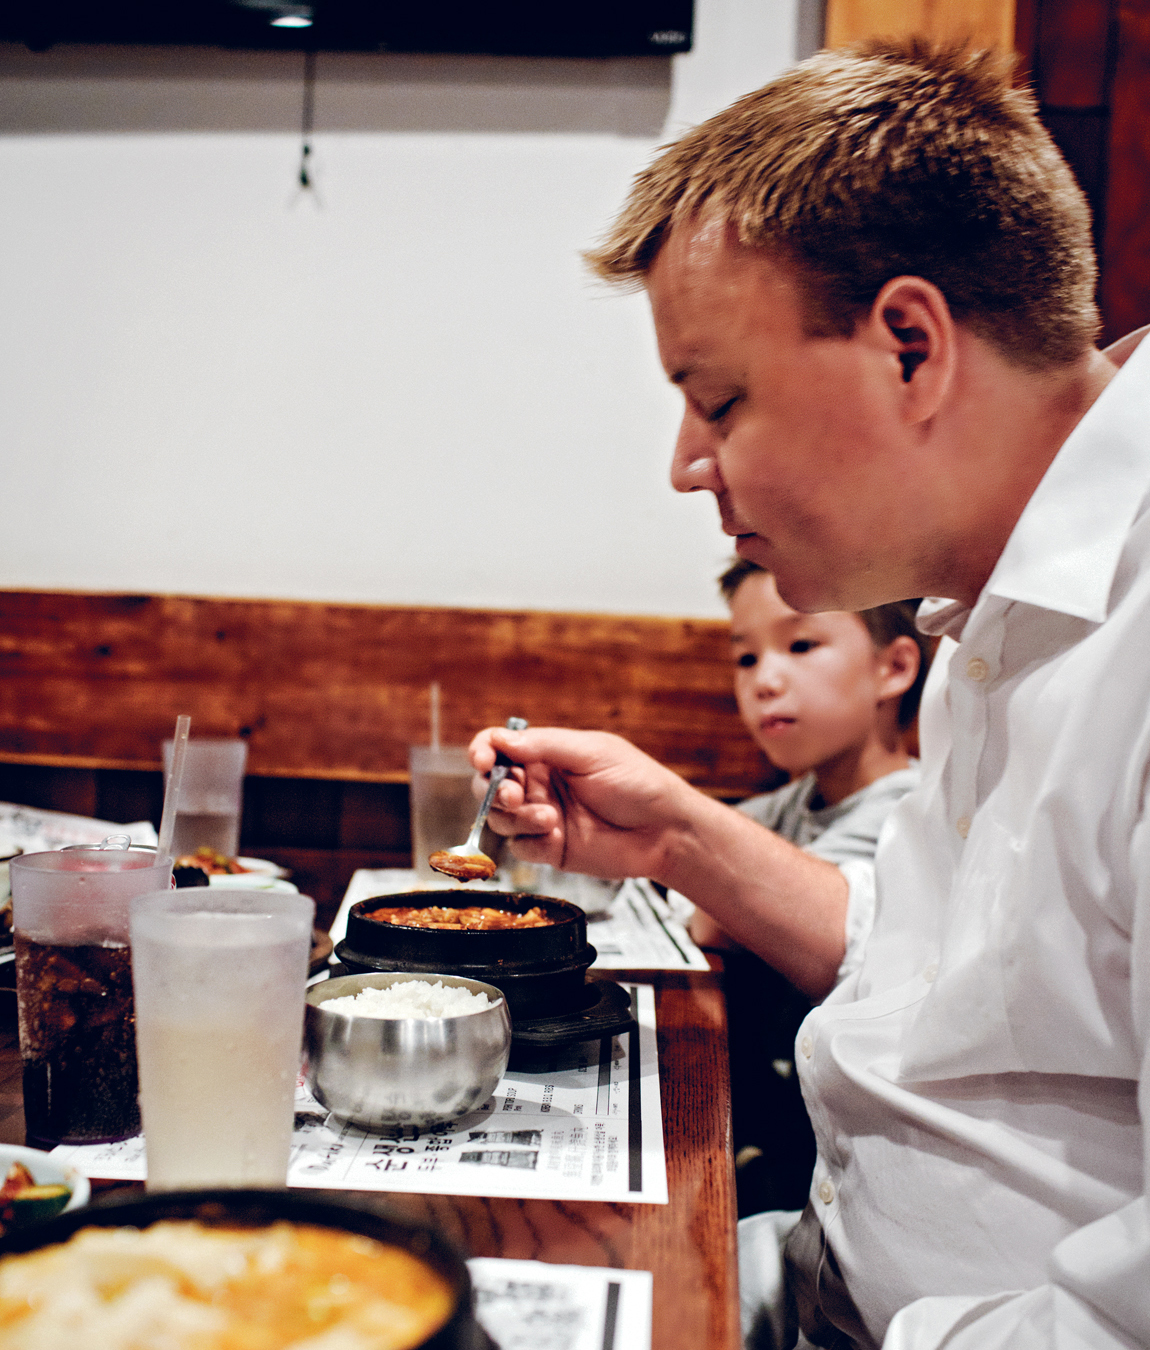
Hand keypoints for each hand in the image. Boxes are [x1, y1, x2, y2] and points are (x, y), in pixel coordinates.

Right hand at [468, 725, 698, 880]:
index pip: (499, 747)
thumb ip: (543, 746)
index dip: (483, 751)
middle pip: (490, 785)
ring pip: (501, 818)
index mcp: (547, 754)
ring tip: (548, 818)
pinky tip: (555, 836)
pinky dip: (530, 841)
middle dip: (494, 790)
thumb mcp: (591, 754)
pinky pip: (520, 847)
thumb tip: (499, 739)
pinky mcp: (550, 849)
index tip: (483, 760)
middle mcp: (540, 784)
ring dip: (515, 817)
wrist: (665, 830)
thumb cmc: (637, 783)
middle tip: (514, 795)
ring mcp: (543, 817)